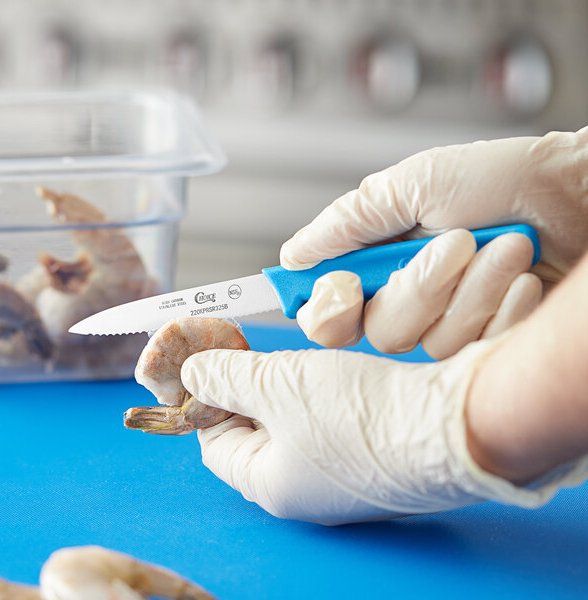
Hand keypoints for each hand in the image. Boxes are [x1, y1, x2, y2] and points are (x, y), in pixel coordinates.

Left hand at [182, 340, 582, 525]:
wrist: (455, 425)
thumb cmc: (362, 416)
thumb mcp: (277, 384)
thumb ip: (226, 377)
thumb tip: (191, 374)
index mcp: (271, 485)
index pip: (214, 443)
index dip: (204, 400)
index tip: (207, 361)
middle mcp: (305, 490)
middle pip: (254, 434)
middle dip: (244, 390)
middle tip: (244, 350)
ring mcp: (341, 476)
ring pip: (292, 425)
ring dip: (283, 389)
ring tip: (286, 357)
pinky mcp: (371, 456)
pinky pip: (326, 424)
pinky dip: (316, 395)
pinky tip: (325, 372)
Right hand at [280, 127, 587, 358]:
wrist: (576, 195)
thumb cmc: (503, 180)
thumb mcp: (414, 185)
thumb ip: (348, 222)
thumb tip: (295, 254)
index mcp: (379, 261)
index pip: (329, 308)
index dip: (326, 309)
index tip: (340, 291)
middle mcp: (407, 296)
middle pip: (378, 331)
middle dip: (418, 288)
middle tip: (454, 243)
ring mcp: (447, 321)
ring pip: (429, 342)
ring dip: (471, 290)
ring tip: (505, 246)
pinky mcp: (485, 342)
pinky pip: (476, 350)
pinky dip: (502, 308)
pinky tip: (523, 280)